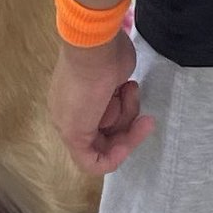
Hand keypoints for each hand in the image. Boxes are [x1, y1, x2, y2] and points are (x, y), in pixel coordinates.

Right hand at [48, 29, 155, 174]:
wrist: (96, 49)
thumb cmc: (84, 89)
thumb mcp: (74, 129)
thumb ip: (84, 155)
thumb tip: (97, 163)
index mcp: (68, 128)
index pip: (92, 159)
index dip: (113, 156)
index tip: (126, 143)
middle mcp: (82, 117)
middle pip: (111, 141)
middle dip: (127, 130)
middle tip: (144, 120)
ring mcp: (99, 101)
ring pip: (122, 123)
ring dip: (129, 109)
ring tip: (127, 90)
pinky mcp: (113, 86)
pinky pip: (128, 104)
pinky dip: (130, 96)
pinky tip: (126, 83)